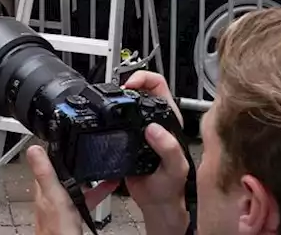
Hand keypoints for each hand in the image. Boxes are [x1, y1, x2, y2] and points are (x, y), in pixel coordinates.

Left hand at [25, 145, 117, 234]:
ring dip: (90, 175)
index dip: (57, 148)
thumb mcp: (54, 195)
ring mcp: (62, 202)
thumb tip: (33, 148)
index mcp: (45, 186)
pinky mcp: (73, 212)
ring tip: (105, 167)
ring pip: (77, 182)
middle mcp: (52, 193)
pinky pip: (86, 196)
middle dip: (79, 160)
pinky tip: (107, 188)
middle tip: (91, 150)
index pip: (49, 161)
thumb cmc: (57, 229)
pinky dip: (97, 191)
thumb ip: (45, 172)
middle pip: (65, 170)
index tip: (67, 136)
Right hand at [121, 72, 190, 224]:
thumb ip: (168, 148)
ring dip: (116, 100)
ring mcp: (139, 129)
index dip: (144, 78)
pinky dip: (108, 116)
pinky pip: (115, 120)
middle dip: (127, 84)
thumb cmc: (171, 186)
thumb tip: (154, 129)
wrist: (156, 202)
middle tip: (117, 92)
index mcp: (169, 119)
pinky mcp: (126, 138)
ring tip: (109, 103)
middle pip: (140, 89)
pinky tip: (105, 120)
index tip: (131, 85)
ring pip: (126, 103)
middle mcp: (154, 120)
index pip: (158, 85)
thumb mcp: (175, 168)